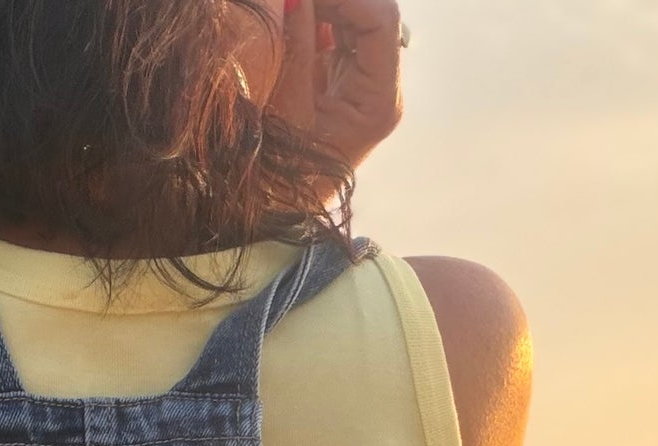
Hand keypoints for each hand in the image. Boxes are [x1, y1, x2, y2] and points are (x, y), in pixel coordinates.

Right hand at [244, 0, 405, 174]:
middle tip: (289, 1)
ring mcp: (364, 82)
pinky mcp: (342, 80)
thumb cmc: (280, 180)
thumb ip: (294, 46)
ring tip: (287, 9)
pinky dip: (315, 16)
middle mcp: (381, 88)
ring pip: (354, 18)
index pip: (380, 21)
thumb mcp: (284, 110)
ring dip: (321, 5)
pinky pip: (336, 32)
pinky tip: (290, 16)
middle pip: (371, 14)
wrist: (276, 214)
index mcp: (379, 101)